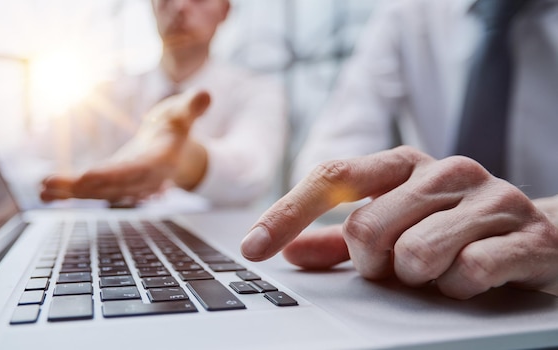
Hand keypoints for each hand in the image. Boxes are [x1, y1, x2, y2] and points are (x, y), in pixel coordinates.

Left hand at [40, 90, 210, 203]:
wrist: (171, 151)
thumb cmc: (174, 128)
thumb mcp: (183, 113)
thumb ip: (192, 106)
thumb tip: (205, 94)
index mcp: (159, 162)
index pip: (135, 171)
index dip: (112, 176)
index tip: (87, 177)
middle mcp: (140, 179)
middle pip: (111, 186)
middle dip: (82, 187)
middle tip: (52, 184)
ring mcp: (125, 185)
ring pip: (96, 192)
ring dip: (69, 192)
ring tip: (43, 188)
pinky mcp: (111, 184)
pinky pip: (89, 191)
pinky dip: (67, 193)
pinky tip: (43, 193)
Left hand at [241, 146, 557, 298]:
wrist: (543, 235)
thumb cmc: (456, 229)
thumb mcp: (395, 227)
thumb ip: (338, 240)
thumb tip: (290, 250)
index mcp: (403, 165)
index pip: (332, 177)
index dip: (287, 213)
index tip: (252, 248)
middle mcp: (442, 171)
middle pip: (365, 227)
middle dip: (372, 263)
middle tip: (397, 266)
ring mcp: (487, 198)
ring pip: (415, 253)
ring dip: (416, 278)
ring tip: (438, 270)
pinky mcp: (526, 232)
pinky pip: (468, 272)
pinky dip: (458, 288)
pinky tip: (472, 278)